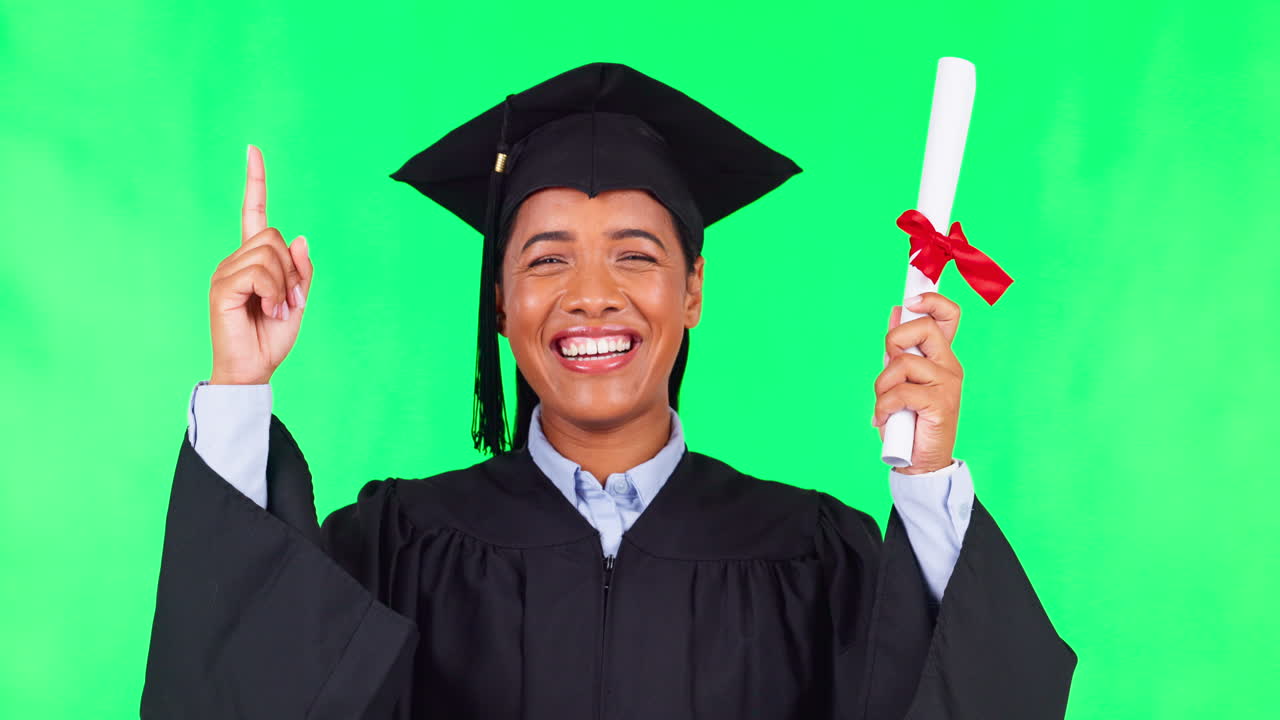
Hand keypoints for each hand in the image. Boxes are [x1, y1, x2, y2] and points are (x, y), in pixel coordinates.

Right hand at [208, 144, 313, 384]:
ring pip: (269, 253)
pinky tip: (267, 311)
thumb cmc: (271, 336)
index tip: (253, 149)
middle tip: (287, 301)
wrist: (254, 368)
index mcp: (254, 259)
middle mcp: (235, 259)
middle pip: (274, 235)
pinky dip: (273, 293)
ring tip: (275, 309)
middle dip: (291, 270)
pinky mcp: (222, 286)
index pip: (253, 211)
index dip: (255, 181)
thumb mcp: (297, 300)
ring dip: (284, 285)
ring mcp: (226, 271)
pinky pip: (258, 272)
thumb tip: (299, 237)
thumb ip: (300, 270)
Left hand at [872, 292, 962, 473]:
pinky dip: (884, 406)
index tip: (910, 301)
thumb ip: (900, 348)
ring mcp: (948, 384)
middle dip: (894, 342)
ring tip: (885, 405)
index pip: (948, 315)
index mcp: (941, 357)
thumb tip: (896, 311)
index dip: (931, 300)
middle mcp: (949, 366)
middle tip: (889, 366)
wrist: (919, 461)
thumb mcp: (899, 379)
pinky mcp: (941, 403)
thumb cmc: (908, 420)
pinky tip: (883, 418)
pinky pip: (901, 392)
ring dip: (882, 385)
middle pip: (923, 328)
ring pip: (903, 362)